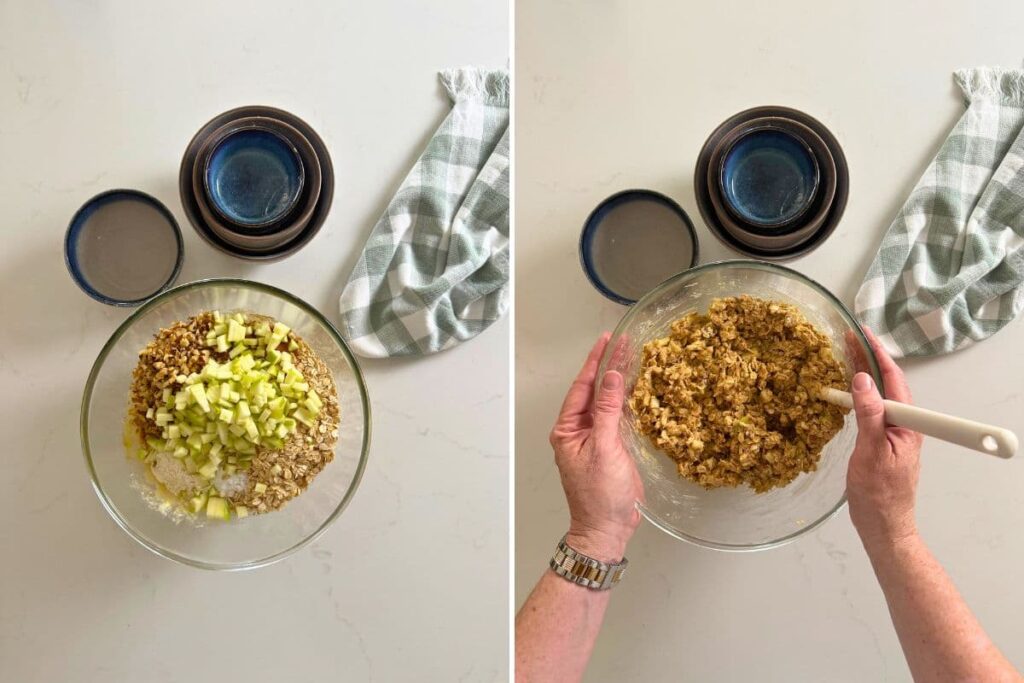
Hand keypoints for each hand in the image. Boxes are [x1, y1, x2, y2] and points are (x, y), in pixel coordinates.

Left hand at [549, 334, 642, 561]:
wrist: (606, 528)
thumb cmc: (599, 495)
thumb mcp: (604, 448)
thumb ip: (608, 411)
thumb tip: (611, 377)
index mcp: (567, 429)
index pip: (582, 387)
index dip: (595, 362)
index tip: (607, 340)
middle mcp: (578, 430)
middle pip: (594, 390)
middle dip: (608, 366)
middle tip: (624, 341)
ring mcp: (595, 438)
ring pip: (607, 402)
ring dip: (618, 380)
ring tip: (631, 355)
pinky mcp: (611, 447)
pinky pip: (617, 416)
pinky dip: (626, 400)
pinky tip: (635, 387)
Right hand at [846, 328, 922, 550]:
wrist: (883, 525)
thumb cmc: (879, 494)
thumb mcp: (871, 452)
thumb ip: (869, 415)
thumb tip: (863, 380)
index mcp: (907, 424)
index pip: (894, 379)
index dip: (878, 354)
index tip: (863, 334)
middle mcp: (904, 424)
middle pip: (887, 383)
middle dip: (869, 358)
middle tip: (848, 337)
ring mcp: (893, 432)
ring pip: (879, 394)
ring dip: (863, 373)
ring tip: (845, 353)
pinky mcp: (882, 441)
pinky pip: (871, 408)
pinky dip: (858, 393)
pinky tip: (846, 388)